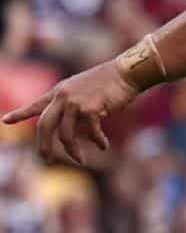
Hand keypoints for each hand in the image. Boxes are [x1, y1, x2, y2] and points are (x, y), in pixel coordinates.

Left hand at [2, 61, 139, 165]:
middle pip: (44, 125)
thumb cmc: (111, 81)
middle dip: (44, 146)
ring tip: (80, 161)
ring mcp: (75, 103)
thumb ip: (74, 106)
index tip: (6, 120)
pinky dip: (97, 141)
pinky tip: (103, 146)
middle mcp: (63, 96)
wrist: (127, 72)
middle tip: (46, 159)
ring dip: (73, 151)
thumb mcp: (85, 89)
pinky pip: (91, 133)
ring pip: (66, 135)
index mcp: (60, 91)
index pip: (36, 104)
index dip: (21, 113)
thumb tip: (76, 132)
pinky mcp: (91, 109)